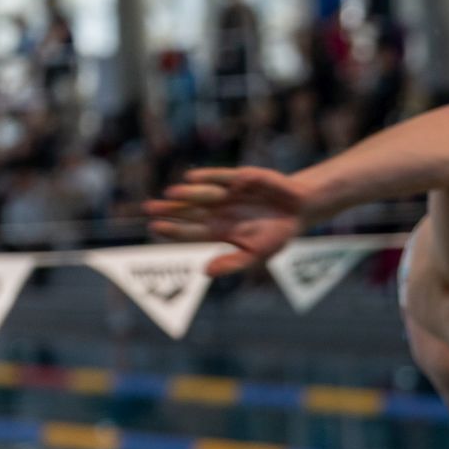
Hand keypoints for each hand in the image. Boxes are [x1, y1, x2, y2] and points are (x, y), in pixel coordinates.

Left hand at [145, 167, 308, 276]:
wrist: (299, 211)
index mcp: (220, 231)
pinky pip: (221, 177)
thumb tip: (205, 272)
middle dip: (169, 210)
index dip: (173, 229)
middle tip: (148, 208)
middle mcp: (219, 211)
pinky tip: (190, 178)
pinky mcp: (241, 179)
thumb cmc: (276, 235)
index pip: (190, 231)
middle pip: (189, 211)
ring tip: (170, 194)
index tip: (154, 227)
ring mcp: (228, 194)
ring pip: (202, 195)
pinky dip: (207, 177)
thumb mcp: (256, 255)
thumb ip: (232, 263)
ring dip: (186, 194)